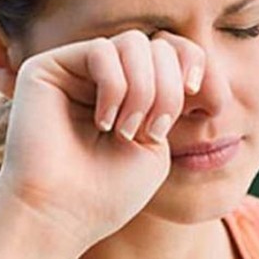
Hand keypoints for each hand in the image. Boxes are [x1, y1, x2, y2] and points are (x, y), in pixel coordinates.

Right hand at [0, 29, 205, 246]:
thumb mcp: (156, 144)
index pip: (171, 53)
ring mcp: (74, 70)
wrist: (61, 215)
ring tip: (127, 131)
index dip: (197, 68)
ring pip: (132, 43)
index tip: (211, 106)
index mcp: (127, 92)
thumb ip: (166, 98)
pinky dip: (115, 87)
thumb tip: (179, 60)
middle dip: (169, 89)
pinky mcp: (47, 67)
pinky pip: (102, 51)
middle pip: (157, 46)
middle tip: (154, 131)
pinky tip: (103, 122)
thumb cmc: (108, 191)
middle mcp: (101, 77)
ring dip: (144, 90)